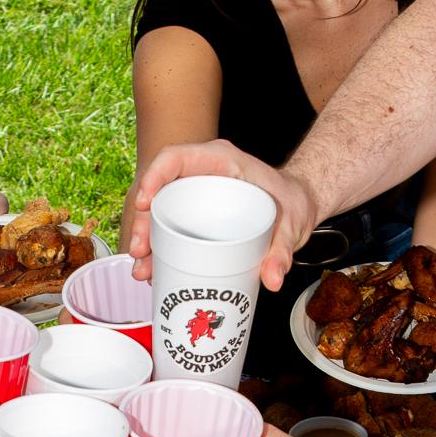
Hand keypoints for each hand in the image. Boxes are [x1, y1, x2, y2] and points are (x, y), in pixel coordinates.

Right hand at [127, 139, 318, 291]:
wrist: (295, 208)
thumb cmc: (291, 205)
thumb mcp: (291, 225)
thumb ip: (283, 250)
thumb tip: (273, 279)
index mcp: (221, 162)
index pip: (177, 157)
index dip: (154, 176)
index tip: (143, 203)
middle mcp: (203, 176)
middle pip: (161, 191)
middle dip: (143, 222)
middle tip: (140, 253)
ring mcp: (197, 196)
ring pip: (161, 213)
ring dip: (147, 241)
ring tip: (143, 271)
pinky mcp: (196, 216)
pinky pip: (171, 227)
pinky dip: (159, 250)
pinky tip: (154, 273)